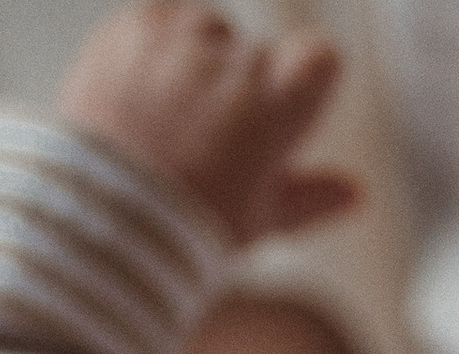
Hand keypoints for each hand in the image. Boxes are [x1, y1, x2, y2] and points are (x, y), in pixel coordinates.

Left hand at [57, 5, 361, 247]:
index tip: (281, 116)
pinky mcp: (133, 24)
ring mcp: (181, 38)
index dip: (302, 87)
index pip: (320, 61)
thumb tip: (355, 194)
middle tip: (207, 138)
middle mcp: (235, 60)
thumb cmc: (190, 228)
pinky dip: (155, 44)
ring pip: (206, 30)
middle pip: (254, 55)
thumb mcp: (261, 222)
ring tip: (168, 113)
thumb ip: (311, 198)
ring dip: (196, 58)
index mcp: (278, 104)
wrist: (103, 214)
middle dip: (238, 88)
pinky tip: (141, 90)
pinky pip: (159, 17)